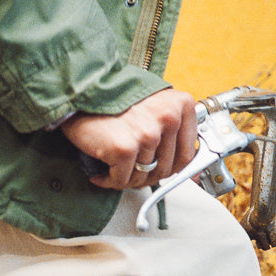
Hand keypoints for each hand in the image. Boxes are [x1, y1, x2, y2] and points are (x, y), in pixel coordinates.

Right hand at [64, 88, 197, 190]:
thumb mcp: (154, 108)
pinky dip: (109, 181)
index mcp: (180, 106)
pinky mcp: (125, 149)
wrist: (84, 94)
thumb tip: (192, 170)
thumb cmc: (115, 101)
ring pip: (142, 177)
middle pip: (164, 169)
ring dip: (125, 179)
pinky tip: (102, 173)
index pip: (187, 153)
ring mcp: (148, 134)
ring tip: (113, 169)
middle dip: (145, 176)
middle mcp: (168, 118)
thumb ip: (172, 132)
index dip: (173, 169)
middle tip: (130, 172)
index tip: (163, 174)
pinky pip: (122, 180)